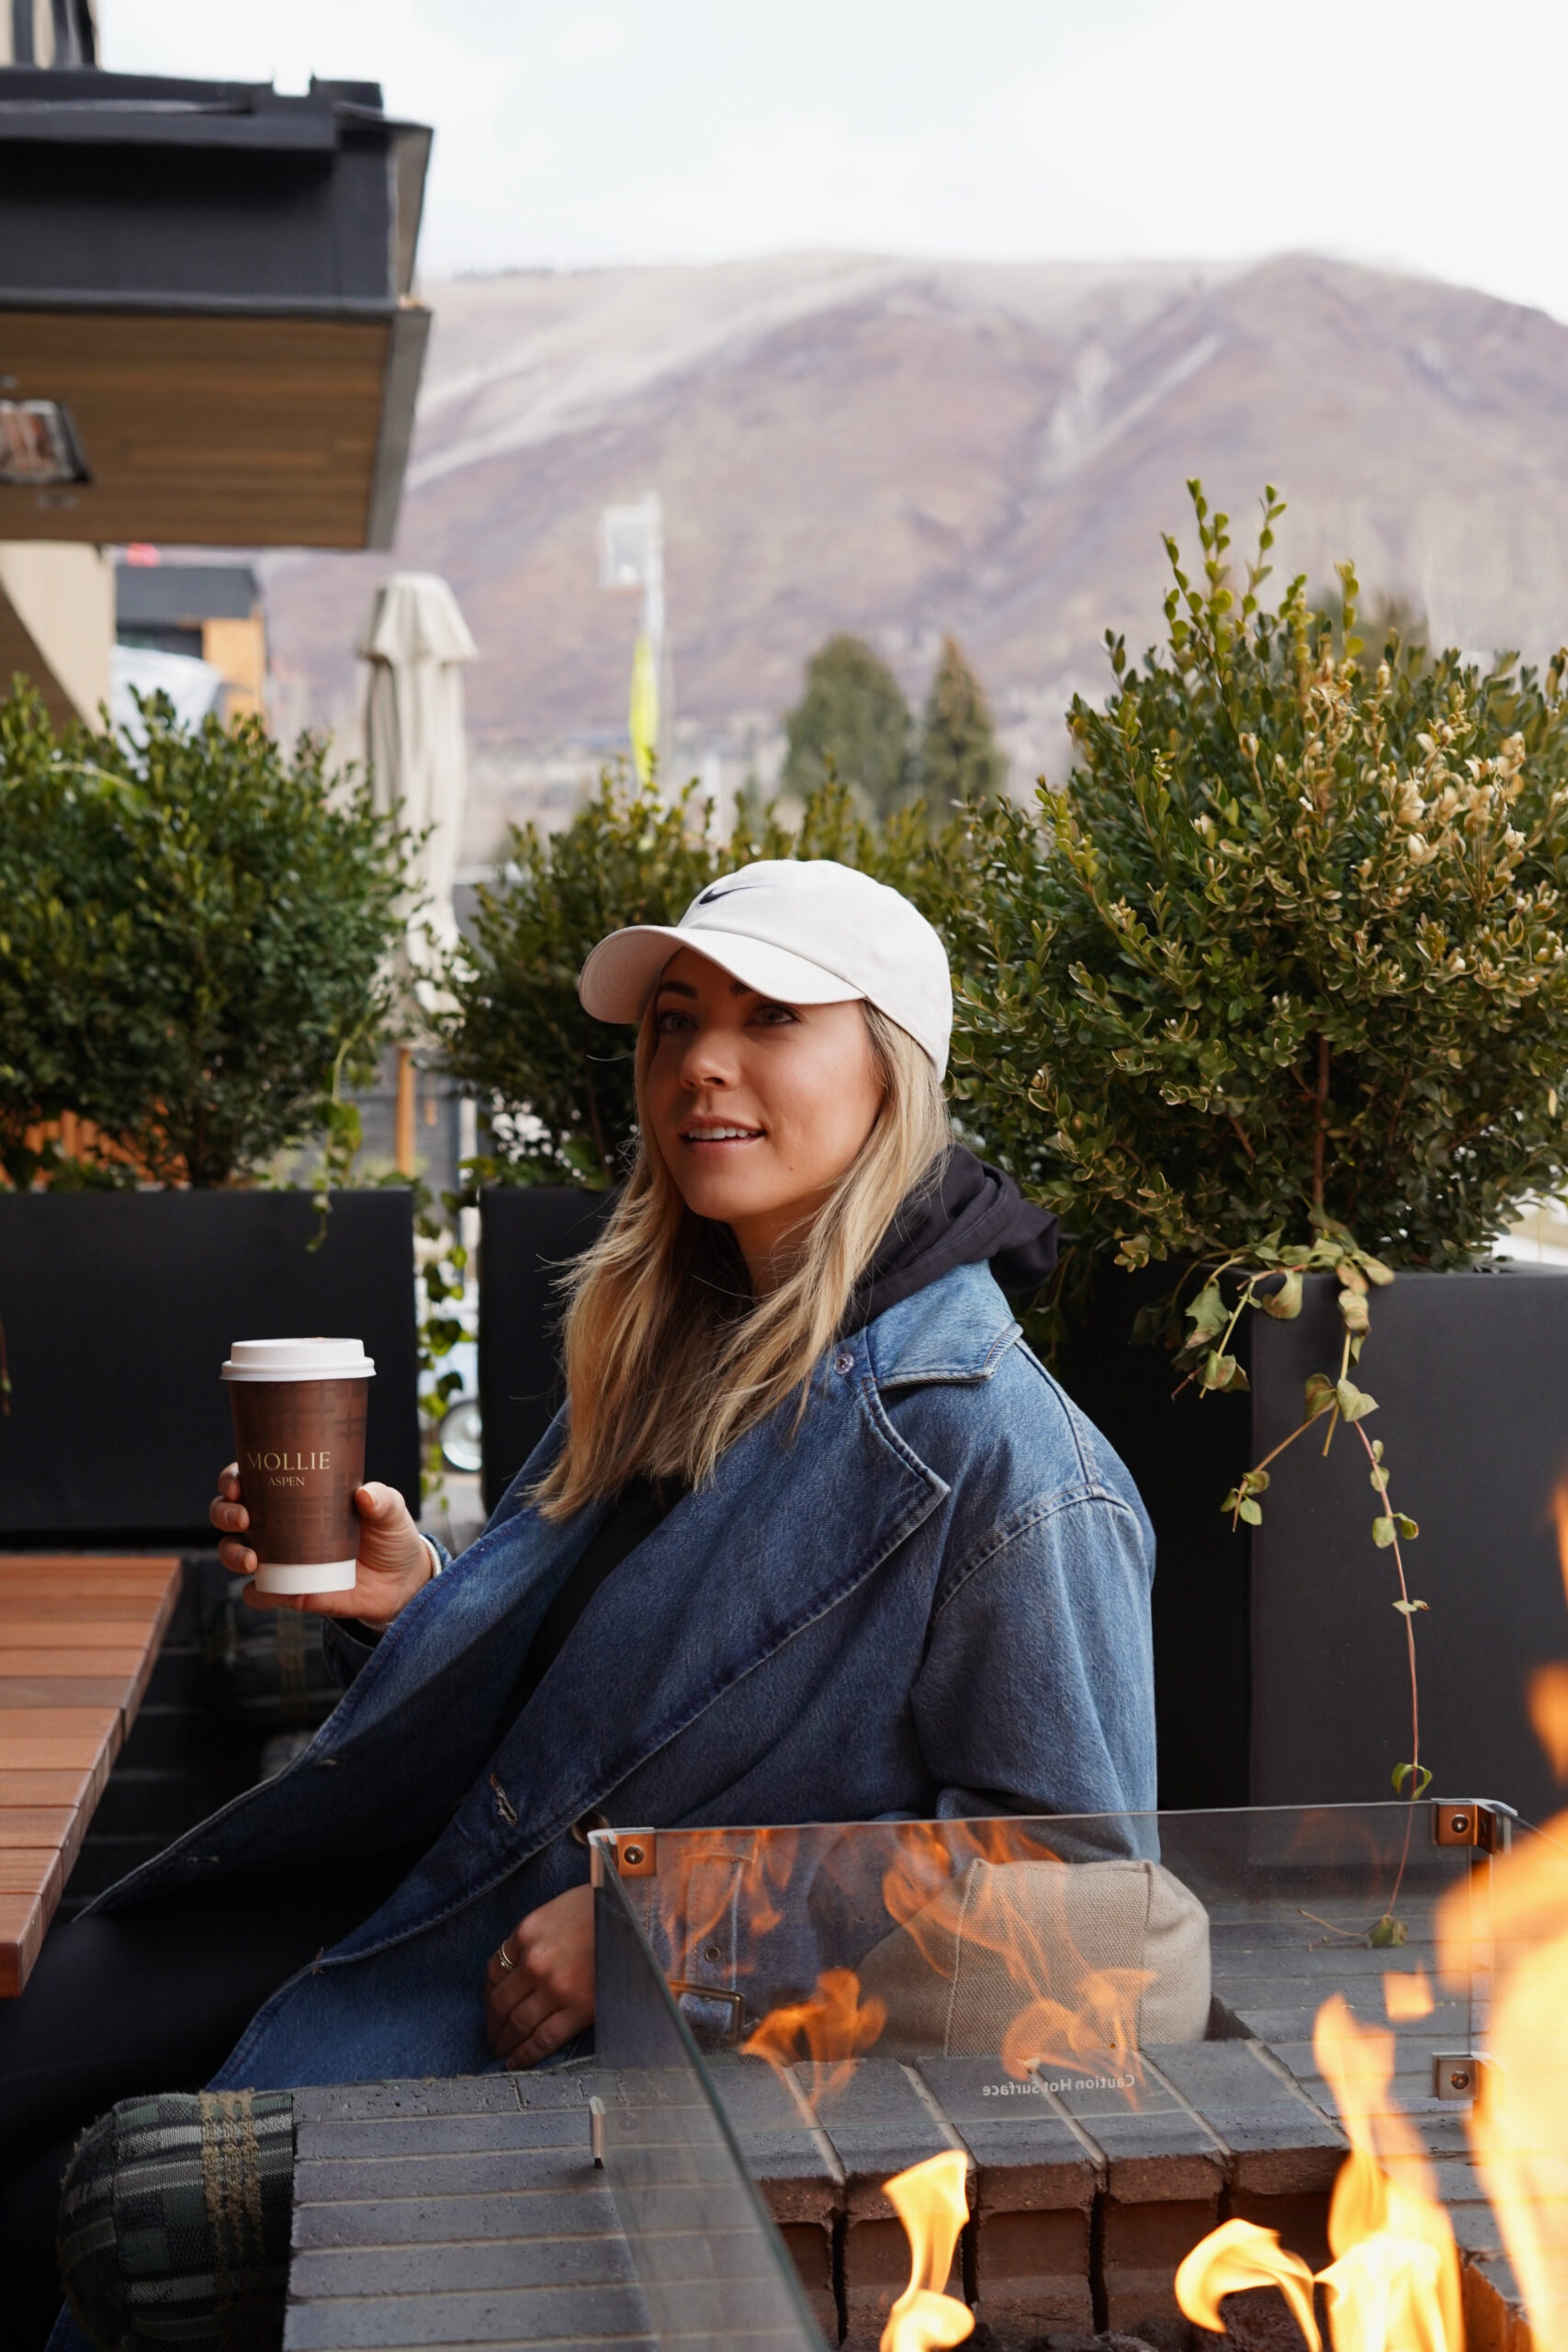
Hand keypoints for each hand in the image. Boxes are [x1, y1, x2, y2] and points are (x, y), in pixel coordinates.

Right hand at [209, 1466, 432, 1619]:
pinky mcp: (286, 1591)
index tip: (237, 1483)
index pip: (250, 1479)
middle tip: (244, 1518)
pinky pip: (258, 1594)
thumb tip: (364, 1495)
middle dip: (224, 1513)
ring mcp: (277, 1558)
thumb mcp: (390, 1511)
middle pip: (227, 1513)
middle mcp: (275, 1524)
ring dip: (231, 1553)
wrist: (399, 1582)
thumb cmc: (388, 1535)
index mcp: (292, 1495)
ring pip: (232, 1552)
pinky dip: (256, 1593)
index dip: (232, 1478)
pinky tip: (264, 1589)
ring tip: (253, 1560)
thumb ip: (382, 1500)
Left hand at [485, 1884, 594, 2068]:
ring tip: (501, 2053)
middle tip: (491, 2038)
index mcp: (528, 1931)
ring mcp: (556, 1987)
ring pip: (518, 2024)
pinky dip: (526, 2054)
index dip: (489, 1994)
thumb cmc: (603, 1908)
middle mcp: (535, 1960)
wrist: (640, 1916)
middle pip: (501, 2002)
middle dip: (493, 2025)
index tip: (492, 2007)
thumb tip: (523, 1966)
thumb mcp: (561, 1909)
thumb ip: (538, 1936)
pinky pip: (544, 2038)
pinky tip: (517, 2062)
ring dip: (505, 2042)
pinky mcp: (579, 2008)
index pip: (494, 1970)